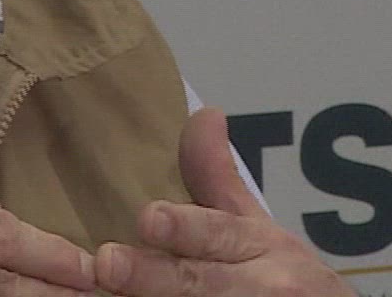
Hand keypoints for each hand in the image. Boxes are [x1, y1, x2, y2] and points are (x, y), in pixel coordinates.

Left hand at [93, 108, 353, 296]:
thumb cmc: (286, 282)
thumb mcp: (258, 228)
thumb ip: (220, 179)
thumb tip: (204, 113)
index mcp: (259, 246)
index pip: (218, 233)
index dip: (185, 228)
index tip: (150, 218)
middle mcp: (257, 288)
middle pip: (197, 283)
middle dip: (152, 275)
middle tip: (109, 263)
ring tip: (105, 292)